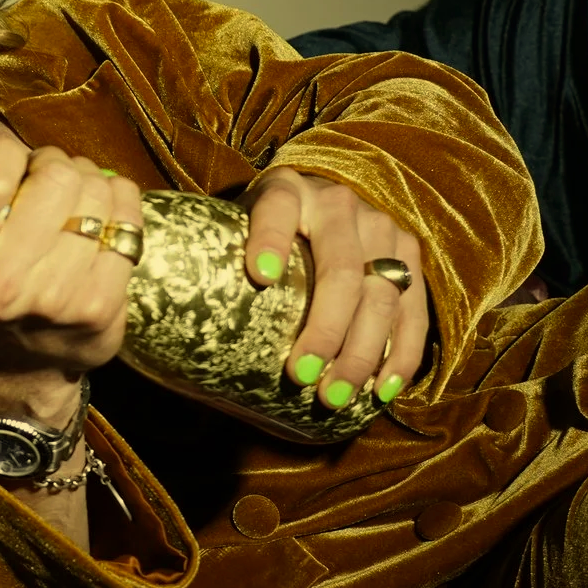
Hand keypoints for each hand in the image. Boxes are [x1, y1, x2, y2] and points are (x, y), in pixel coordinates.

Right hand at [0, 142, 142, 419]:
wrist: (14, 365)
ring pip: (97, 194)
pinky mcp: (101, 307)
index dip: (7, 155)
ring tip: (72, 201)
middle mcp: (0, 286)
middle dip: (54, 165)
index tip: (7, 164)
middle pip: (56, 179)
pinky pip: (129, 220)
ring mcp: (56, 300)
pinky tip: (102, 218)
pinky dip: (120, 204)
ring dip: (89, 183)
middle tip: (45, 180)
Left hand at [243, 168, 429, 406]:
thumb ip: (221, 259)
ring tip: (335, 396)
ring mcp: (379, 225)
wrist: (319, 199)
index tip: (259, 276)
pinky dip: (401, 354)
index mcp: (286, 190)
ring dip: (360, 353)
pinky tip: (382, 389)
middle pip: (341, 272)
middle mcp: (338, 203)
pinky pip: (413, 309)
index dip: (268, 240)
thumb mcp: (237, 228)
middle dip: (324, 329)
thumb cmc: (264, 232)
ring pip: (381, 295)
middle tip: (301, 375)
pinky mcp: (408, 252)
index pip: (276, 209)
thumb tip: (174, 330)